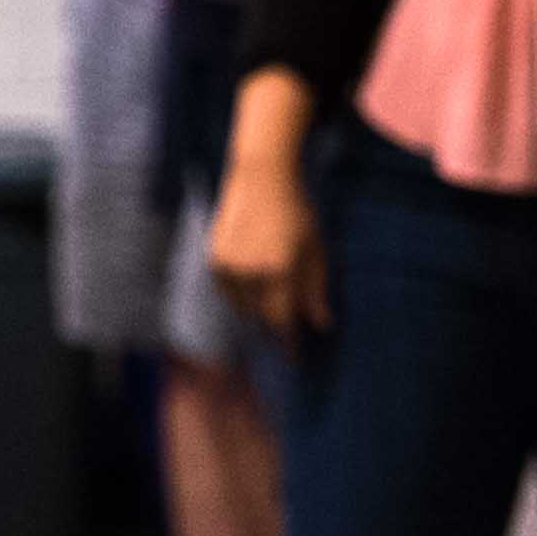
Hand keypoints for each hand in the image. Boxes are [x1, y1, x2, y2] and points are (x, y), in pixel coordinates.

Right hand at [210, 163, 330, 347]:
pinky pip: (228, 292)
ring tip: (273, 305)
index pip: (283, 321)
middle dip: (275, 326)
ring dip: (258, 311)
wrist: (261, 176)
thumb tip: (322, 325)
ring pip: (243, 307)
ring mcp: (228, 266)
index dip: (289, 344)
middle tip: (288, 333)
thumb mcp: (316, 247)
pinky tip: (255, 287)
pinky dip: (241, 295)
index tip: (297, 358)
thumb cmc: (297, 210)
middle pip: (262, 317)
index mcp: (280, 270)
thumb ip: (317, 288)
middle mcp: (250, 272)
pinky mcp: (214, 259)